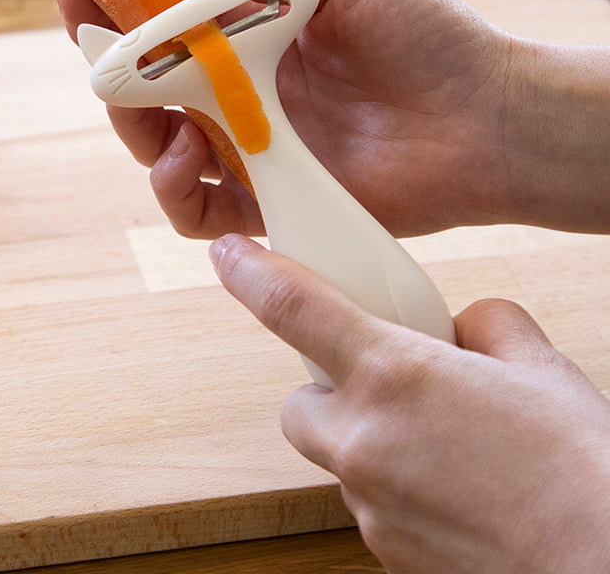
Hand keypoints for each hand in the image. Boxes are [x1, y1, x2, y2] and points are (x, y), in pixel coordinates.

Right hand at [57, 0, 515, 237]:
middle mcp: (241, 92)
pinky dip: (176, 192)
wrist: (489, 115)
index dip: (114, 8)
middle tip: (93, 49)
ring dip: (135, 130)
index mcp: (251, 36)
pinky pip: (198, 211)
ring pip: (158, 149)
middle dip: (107, 71)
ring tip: (152, 112)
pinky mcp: (269, 203)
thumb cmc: (426, 33)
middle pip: (145, 90)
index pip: (162, 23)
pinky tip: (189, 159)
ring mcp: (251, 150)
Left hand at [210, 232, 609, 573]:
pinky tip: (455, 493)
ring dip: (368, 442)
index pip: (291, 307)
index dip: (249, 273)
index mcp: (392, 374)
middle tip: (388, 387)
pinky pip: (370, 506)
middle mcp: (363, 440)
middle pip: (299, 404)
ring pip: (337, 458)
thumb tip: (465, 328)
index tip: (227, 255)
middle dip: (329, 390)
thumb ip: (486, 328)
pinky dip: (395, 490)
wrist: (609, 572)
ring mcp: (370, 505)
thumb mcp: (540, 369)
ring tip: (442, 447)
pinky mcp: (388, 554)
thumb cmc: (582, 472)